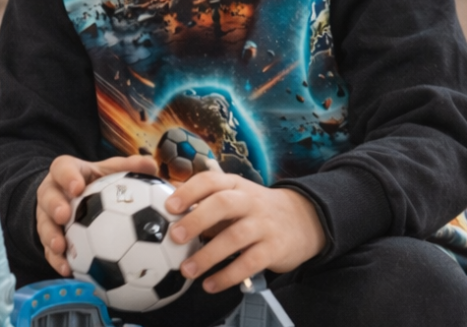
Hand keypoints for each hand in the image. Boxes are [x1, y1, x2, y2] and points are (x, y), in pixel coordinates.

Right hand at [36, 154, 158, 274]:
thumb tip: (151, 165)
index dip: (67, 176)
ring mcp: (46, 215)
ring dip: (50, 236)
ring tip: (60, 247)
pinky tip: (69, 271)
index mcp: (66, 172)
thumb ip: (128, 168)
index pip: (62, 168)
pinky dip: (57, 260)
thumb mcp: (109, 171)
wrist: (72, 198)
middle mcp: (51, 192)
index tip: (77, 187)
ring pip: (43, 225)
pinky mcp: (47, 236)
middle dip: (53, 206)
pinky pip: (48, 250)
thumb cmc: (95, 183)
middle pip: (46, 196)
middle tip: (64, 216)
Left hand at [164, 162, 324, 292]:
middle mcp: (250, 201)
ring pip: (235, 237)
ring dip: (208, 255)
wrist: (303, 220)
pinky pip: (249, 263)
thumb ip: (205, 202)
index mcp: (235, 186)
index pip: (210, 181)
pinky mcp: (274, 248)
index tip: (169, 207)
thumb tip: (163, 210)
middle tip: (175, 237)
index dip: (189, 192)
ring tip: (186, 270)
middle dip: (196, 220)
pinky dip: (227, 275)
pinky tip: (210, 284)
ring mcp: (264, 225)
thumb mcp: (235, 196)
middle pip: (222, 204)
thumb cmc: (254, 209)